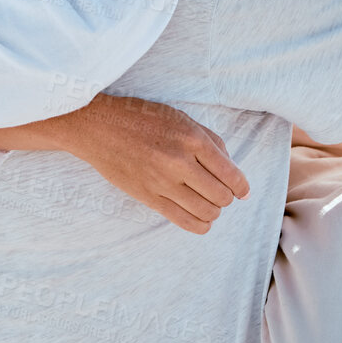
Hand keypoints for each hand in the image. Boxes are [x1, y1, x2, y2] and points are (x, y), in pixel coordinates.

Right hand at [76, 95, 249, 233]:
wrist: (99, 127)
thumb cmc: (142, 118)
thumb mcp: (181, 117)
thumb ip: (210, 140)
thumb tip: (232, 168)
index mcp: (192, 139)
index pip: (230, 173)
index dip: (242, 187)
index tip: (243, 191)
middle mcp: (180, 162)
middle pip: (221, 195)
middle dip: (226, 197)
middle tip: (221, 193)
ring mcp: (163, 182)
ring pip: (206, 211)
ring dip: (214, 211)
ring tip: (208, 204)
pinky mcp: (149, 197)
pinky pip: (184, 221)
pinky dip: (200, 225)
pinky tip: (201, 219)